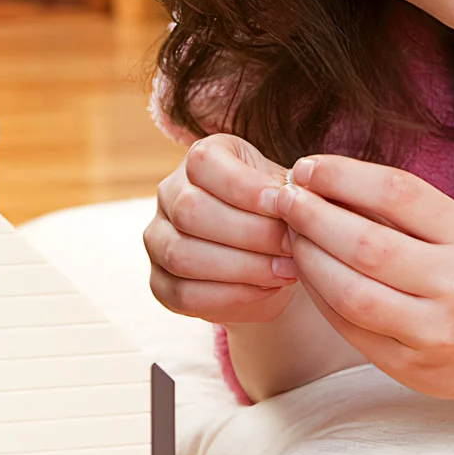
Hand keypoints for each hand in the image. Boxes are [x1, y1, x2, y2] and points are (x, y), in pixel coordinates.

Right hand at [145, 134, 298, 324]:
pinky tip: (263, 290)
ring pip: (182, 255)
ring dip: (241, 268)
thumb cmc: (276, 215)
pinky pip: (183, 293)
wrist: (268, 256)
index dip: (245, 187)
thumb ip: (288, 193)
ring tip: (283, 271)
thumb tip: (296, 201)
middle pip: (190, 210)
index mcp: (199, 159)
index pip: (204, 164)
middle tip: (290, 247)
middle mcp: (169, 193)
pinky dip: (229, 295)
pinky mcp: (159, 281)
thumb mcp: (285, 192)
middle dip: (249, 233)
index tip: (285, 206)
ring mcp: (157, 238)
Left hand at [267, 153, 453, 405]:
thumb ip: (396, 208)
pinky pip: (347, 326)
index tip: (306, 167)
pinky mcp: (407, 367)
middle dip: (312, 216)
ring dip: (307, 257)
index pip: (397, 193)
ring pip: (349, 292)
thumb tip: (316, 178)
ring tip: (289, 234)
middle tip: (282, 199)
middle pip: (365, 244)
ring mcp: (432, 332)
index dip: (342, 175)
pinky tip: (304, 271)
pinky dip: (317, 294)